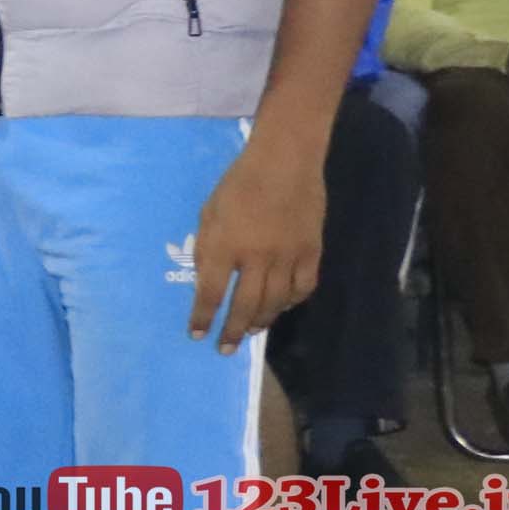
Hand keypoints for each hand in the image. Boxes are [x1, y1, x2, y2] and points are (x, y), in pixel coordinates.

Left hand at [188, 138, 322, 346]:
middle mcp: (256, 257)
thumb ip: (207, 248)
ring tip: (251, 331)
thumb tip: (209, 281)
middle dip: (233, 331)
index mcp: (224, 245)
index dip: (202, 317)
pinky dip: (291, 302)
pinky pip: (302, 288)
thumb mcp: (209, 213)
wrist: (285, 162)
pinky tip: (280, 307)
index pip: (210, 292)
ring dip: (261, 321)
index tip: (197, 334)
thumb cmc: (238, 184)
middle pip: (245, 306)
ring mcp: (287, 256)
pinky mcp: (311, 252)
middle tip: (225, 348)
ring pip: (275, 302)